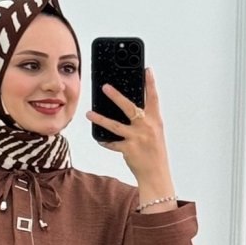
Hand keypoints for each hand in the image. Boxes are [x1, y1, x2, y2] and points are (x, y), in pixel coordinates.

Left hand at [85, 67, 169, 181]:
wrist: (156, 174)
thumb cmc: (155, 152)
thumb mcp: (155, 132)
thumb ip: (145, 119)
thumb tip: (132, 109)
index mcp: (155, 120)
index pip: (153, 98)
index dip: (150, 83)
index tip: (147, 70)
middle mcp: (146, 127)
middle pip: (129, 107)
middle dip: (116, 96)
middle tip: (105, 87)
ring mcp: (137, 138)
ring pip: (114, 125)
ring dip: (100, 118)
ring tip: (89, 113)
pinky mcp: (128, 149)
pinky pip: (112, 143)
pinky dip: (105, 141)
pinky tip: (98, 138)